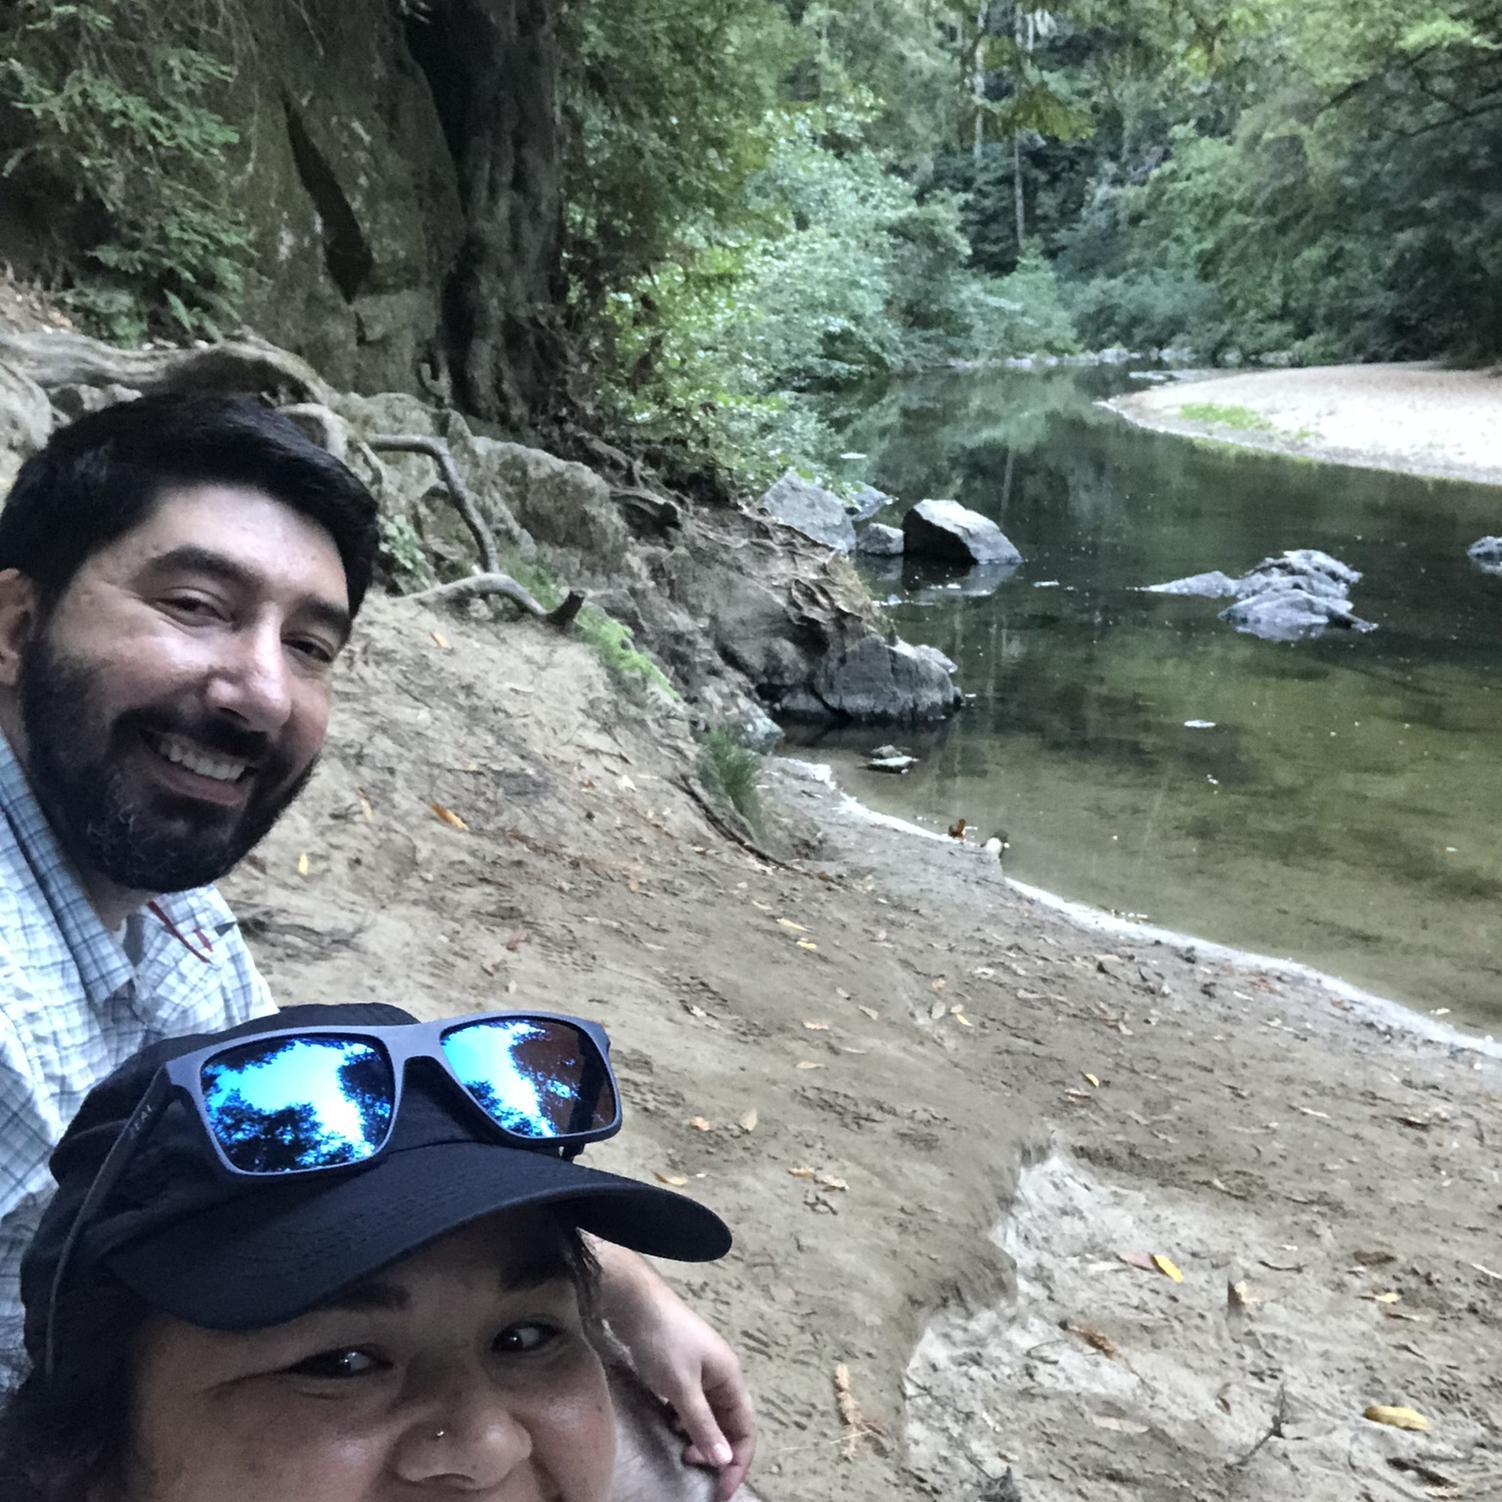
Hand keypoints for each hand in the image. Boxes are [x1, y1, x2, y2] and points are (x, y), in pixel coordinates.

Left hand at [593, 1242, 755, 1499]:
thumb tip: (725, 1461)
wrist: (634, 1302)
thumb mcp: (682, 1388)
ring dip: (701, 1437)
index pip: (746, 1428)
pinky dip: (686, 1421)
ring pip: (710, 1414)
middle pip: (729, 1422)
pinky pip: (693, 1404)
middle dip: (717, 1450)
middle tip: (691, 1464)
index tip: (722, 1491)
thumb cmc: (663, 1342)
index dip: (738, 1461)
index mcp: (730, 1377)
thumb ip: (703, 1425)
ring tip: (681, 1448)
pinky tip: (672, 1425)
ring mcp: (701, 1370)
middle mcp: (721, 1375)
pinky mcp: (682, 1368)